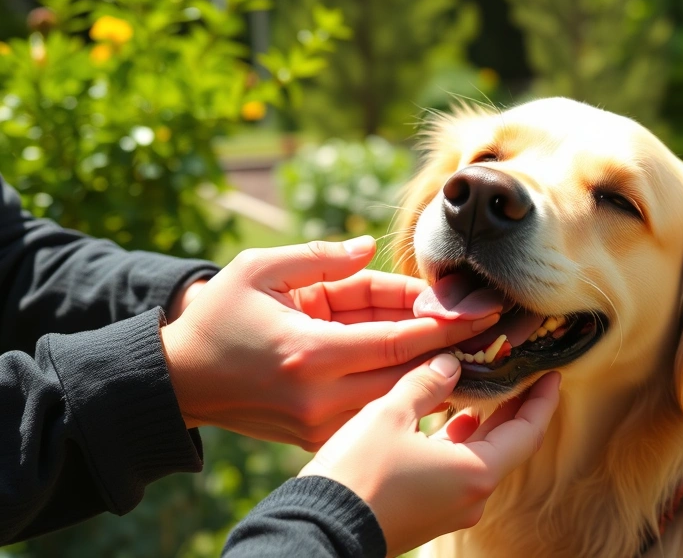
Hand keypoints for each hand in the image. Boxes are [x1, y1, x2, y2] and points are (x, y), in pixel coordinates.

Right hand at [160, 236, 499, 448]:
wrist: (180, 381)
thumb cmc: (218, 316)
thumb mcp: (260, 269)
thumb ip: (320, 256)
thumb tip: (371, 247)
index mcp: (309, 352)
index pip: (398, 340)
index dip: (446, 324)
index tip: (486, 309)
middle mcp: (321, 396)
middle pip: (410, 375)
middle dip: (457, 351)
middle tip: (501, 329)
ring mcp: (320, 423)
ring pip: (400, 400)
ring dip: (441, 376)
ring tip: (486, 350)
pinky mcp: (317, 436)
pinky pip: (378, 413)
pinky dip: (410, 394)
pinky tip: (441, 375)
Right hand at [300, 355, 560, 556]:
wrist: (322, 527)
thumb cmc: (358, 471)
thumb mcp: (391, 413)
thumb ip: (426, 383)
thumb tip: (450, 363)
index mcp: (476, 472)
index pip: (527, 432)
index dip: (542, 401)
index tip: (553, 375)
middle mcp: (473, 496)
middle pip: (508, 445)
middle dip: (516, 408)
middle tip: (524, 373)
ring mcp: (453, 509)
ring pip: (482, 458)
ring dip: (487, 425)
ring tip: (487, 388)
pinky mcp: (431, 513)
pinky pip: (460, 471)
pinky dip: (462, 442)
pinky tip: (452, 419)